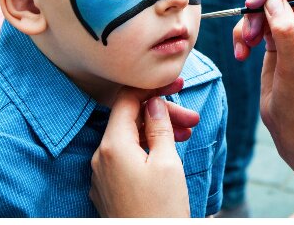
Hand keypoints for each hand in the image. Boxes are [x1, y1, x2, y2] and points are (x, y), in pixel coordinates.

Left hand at [90, 84, 192, 216]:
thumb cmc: (162, 210)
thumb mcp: (168, 164)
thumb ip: (158, 128)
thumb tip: (153, 103)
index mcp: (112, 145)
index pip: (125, 100)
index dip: (152, 89)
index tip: (177, 84)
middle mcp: (100, 156)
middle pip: (128, 120)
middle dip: (160, 115)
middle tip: (193, 118)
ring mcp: (100, 174)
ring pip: (128, 140)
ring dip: (156, 132)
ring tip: (188, 133)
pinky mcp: (106, 188)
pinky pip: (124, 158)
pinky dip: (145, 149)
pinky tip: (167, 150)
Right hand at [231, 0, 293, 154]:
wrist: (293, 127)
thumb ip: (285, 30)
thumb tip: (273, 0)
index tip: (257, 1)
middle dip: (259, 10)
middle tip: (248, 31)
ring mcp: (291, 31)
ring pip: (262, 9)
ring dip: (248, 24)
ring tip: (244, 47)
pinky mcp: (274, 41)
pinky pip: (253, 24)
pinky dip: (242, 35)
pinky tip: (241, 54)